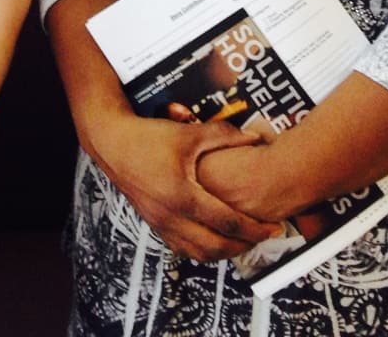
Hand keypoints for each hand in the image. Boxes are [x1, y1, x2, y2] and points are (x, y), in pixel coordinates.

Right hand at [89, 114, 284, 261]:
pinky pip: (184, 249)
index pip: (227, 222)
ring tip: (244, 240)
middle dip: (245, 245)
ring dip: (225, 252)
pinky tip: (216, 239)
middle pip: (216, 246)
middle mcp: (171, 216)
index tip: (274, 228)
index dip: (254, 228)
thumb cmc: (149, 137)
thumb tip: (256, 137)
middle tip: (264, 237)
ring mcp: (161, 224)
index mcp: (183, 195)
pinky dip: (204, 250)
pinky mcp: (155, 225)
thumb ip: (224, 136)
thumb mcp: (189, 134)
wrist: (113, 143)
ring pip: (199, 253)